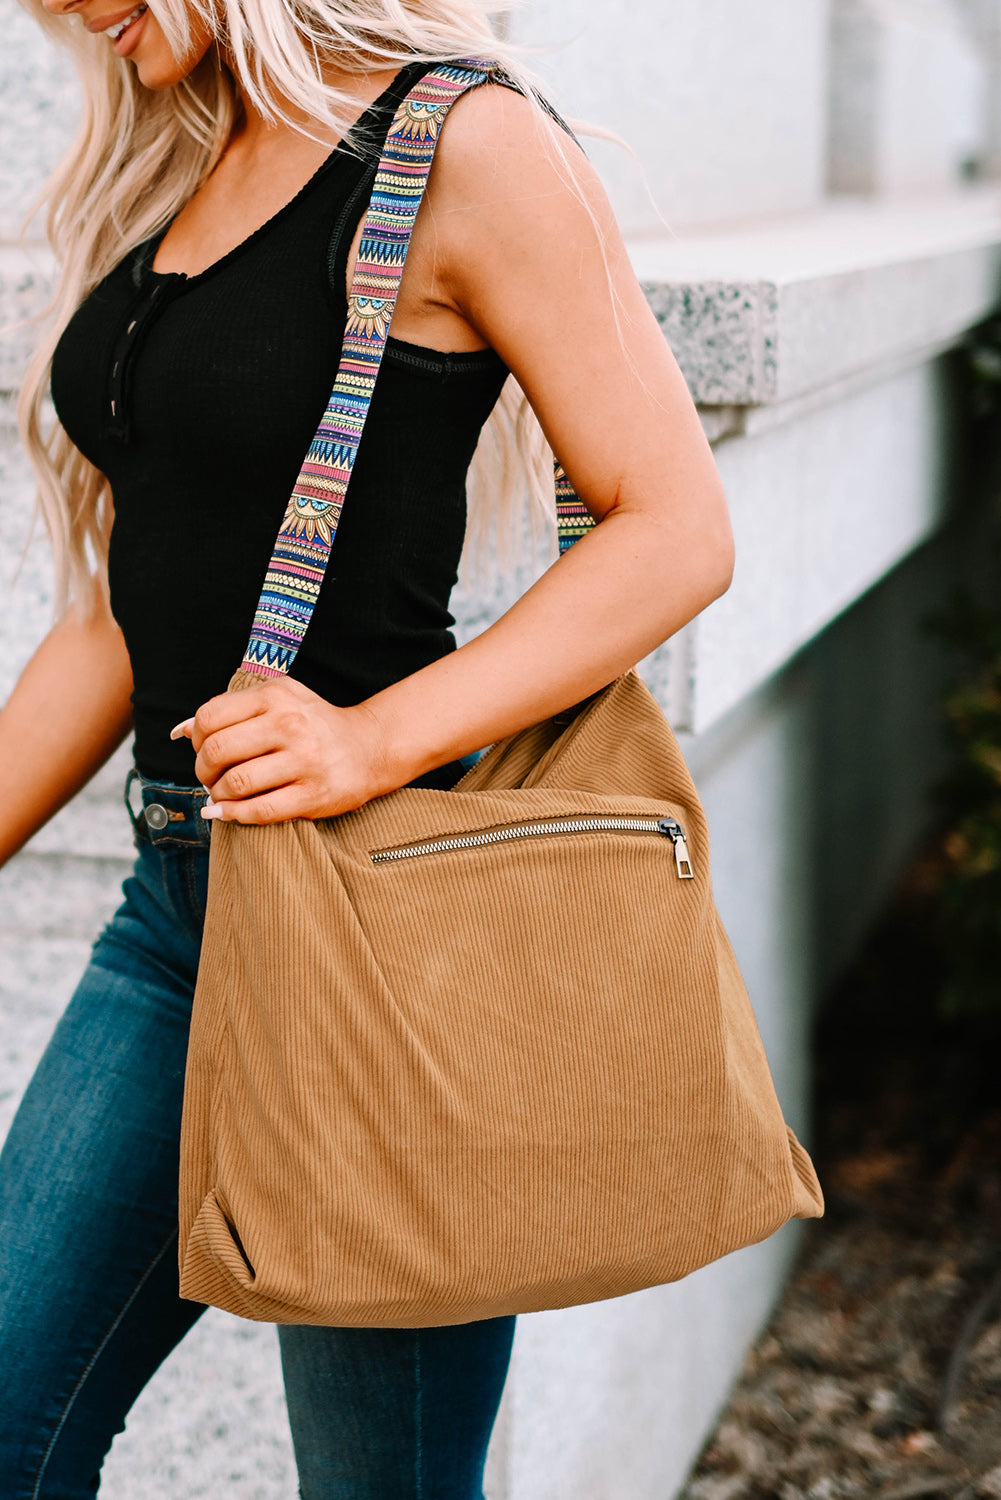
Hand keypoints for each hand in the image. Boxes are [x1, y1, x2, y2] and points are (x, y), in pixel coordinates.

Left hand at [171, 677, 389, 823]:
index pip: (209, 717)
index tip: (205, 748)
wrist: (370, 747)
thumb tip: (180, 731)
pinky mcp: (313, 795)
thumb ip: (231, 709)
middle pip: (217, 751)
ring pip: (236, 784)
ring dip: (217, 794)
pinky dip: (233, 815)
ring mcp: (303, 762)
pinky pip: (260, 811)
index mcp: (275, 697)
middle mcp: (289, 726)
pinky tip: (225, 812)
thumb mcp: (278, 699)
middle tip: (210, 776)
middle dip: (203, 770)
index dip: (196, 737)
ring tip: (222, 793)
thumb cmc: (314, 723)